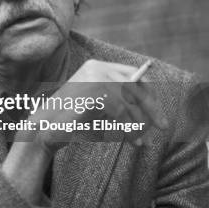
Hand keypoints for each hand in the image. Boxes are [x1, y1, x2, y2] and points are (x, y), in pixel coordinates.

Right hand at [28, 59, 164, 154]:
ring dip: (139, 123)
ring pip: (129, 102)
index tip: (157, 110)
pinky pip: (120, 112)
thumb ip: (118, 99)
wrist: (44, 129)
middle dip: (151, 108)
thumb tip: (151, 107)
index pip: (133, 74)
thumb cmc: (72, 120)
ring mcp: (93, 79)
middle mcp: (96, 68)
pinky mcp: (91, 93)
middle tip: (163, 126)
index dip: (149, 92)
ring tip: (141, 140)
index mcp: (97, 67)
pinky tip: (133, 140)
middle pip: (135, 85)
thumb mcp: (98, 104)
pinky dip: (129, 128)